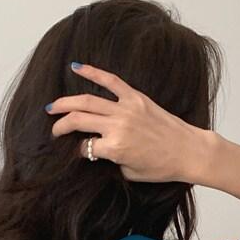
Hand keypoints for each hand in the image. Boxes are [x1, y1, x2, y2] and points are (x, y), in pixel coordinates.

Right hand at [47, 63, 200, 182]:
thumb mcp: (130, 172)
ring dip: (66, 102)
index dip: (76, 151)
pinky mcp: (135, 97)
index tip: (74, 152)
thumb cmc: (161, 167)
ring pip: (87, 100)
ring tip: (53, 106)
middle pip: (78, 120)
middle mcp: (117, 127)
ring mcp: (125, 109)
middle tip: (52, 127)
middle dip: (61, 124)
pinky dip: (92, 71)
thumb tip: (95, 149)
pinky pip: (109, 81)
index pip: (84, 147)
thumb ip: (110, 160)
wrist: (187, 151)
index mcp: (114, 149)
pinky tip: (76, 67)